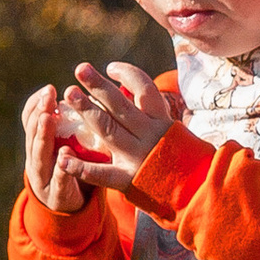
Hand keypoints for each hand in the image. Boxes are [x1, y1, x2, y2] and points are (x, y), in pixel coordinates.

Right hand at [22, 82, 86, 213]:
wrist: (64, 208)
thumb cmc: (68, 169)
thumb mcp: (65, 144)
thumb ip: (69, 124)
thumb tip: (83, 94)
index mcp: (37, 143)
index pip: (30, 118)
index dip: (38, 103)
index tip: (49, 89)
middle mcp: (35, 157)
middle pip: (33, 133)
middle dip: (39, 113)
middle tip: (48, 98)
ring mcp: (42, 176)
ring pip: (39, 154)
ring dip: (43, 135)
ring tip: (48, 119)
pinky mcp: (56, 195)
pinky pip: (58, 180)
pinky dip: (61, 168)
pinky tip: (64, 155)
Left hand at [50, 59, 177, 192]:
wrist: (196, 192)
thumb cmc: (184, 159)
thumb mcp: (175, 131)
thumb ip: (153, 114)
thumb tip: (132, 87)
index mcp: (161, 121)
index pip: (144, 89)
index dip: (127, 75)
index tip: (110, 67)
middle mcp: (149, 135)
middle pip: (119, 105)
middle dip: (98, 85)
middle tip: (80, 69)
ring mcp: (137, 157)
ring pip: (107, 129)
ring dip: (86, 110)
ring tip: (69, 94)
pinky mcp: (128, 180)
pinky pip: (101, 173)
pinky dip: (80, 166)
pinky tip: (62, 157)